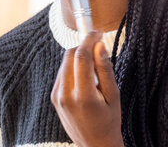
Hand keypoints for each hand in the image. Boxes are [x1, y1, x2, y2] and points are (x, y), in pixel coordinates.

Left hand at [51, 31, 123, 146]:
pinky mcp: (53, 97)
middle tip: (97, 44)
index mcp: (83, 96)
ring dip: (78, 56)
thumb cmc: (109, 121)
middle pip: (69, 55)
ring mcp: (57, 96)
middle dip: (83, 46)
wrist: (94, 145)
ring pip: (64, 62)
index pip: (81, 57)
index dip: (89, 40)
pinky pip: (62, 73)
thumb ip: (105, 69)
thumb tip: (99, 45)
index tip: (98, 32)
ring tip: (94, 66)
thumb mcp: (114, 96)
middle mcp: (65, 95)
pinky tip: (85, 76)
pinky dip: (73, 67)